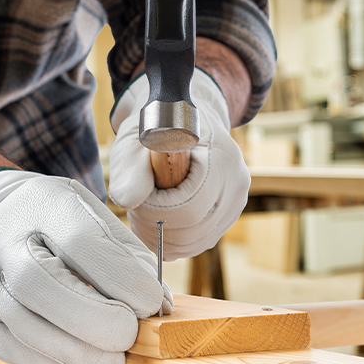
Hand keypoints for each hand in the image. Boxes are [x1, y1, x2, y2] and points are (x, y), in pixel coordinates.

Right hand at [0, 169, 172, 363]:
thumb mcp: (99, 216)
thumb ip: (131, 257)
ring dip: (76, 352)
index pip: (80, 242)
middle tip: (130, 336)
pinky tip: (82, 361)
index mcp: (44, 205)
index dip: (120, 278)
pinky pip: (11, 347)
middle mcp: (3, 239)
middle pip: (38, 283)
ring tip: (113, 363)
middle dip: (94, 320)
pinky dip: (52, 361)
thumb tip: (160, 307)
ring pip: (21, 323)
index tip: (152, 303)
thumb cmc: (63, 221)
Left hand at [108, 68, 249, 259]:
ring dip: (164, 237)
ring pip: (197, 241)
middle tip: (137, 208)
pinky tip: (159, 222)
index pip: (189, 207)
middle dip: (157, 227)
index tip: (137, 197)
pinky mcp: (229, 214)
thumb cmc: (155, 129)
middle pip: (195, 229)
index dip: (155, 212)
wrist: (181, 122)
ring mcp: (237, 200)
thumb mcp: (136, 141)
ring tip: (146, 212)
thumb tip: (127, 201)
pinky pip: (201, 241)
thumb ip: (130, 169)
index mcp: (219, 157)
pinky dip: (175, 240)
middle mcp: (237, 181)